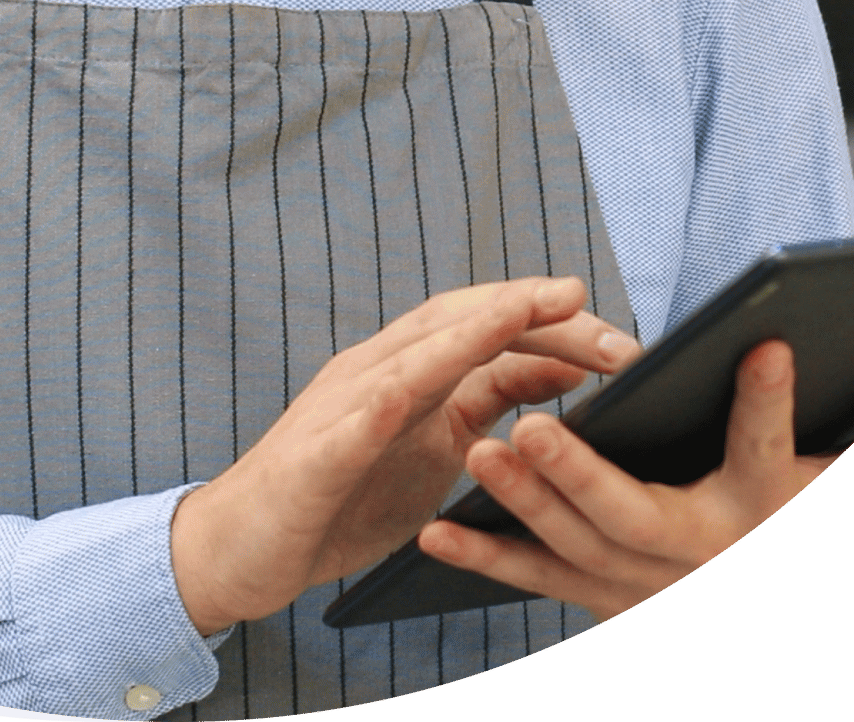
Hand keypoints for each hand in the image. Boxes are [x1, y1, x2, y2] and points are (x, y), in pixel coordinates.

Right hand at [170, 277, 639, 634]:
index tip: (615, 335)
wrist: (239, 544)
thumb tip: (558, 377)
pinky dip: (389, 399)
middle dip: (530, 314)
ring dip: (470, 330)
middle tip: (601, 324)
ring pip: (412, 355)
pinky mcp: (315, 457)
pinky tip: (417, 389)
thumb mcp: (430, 450)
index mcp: (407, 374)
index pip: (485, 329)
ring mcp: (341, 409)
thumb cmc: (338, 498)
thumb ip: (485, 411)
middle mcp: (375, 374)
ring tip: (523, 310)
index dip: (547, 324)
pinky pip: (355, 422)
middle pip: (460, 324)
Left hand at [417, 338, 830, 620]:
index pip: (773, 456)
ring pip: (579, 550)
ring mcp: (649, 590)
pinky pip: (540, 583)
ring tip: (478, 452)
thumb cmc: (809, 522)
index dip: (772, 405)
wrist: (773, 611)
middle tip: (534, 426)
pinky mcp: (606, 602)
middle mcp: (705, 560)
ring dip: (524, 505)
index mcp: (767, 513)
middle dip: (584, 474)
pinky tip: (433, 533)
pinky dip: (486, 562)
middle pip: (640, 517)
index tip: (766, 345)